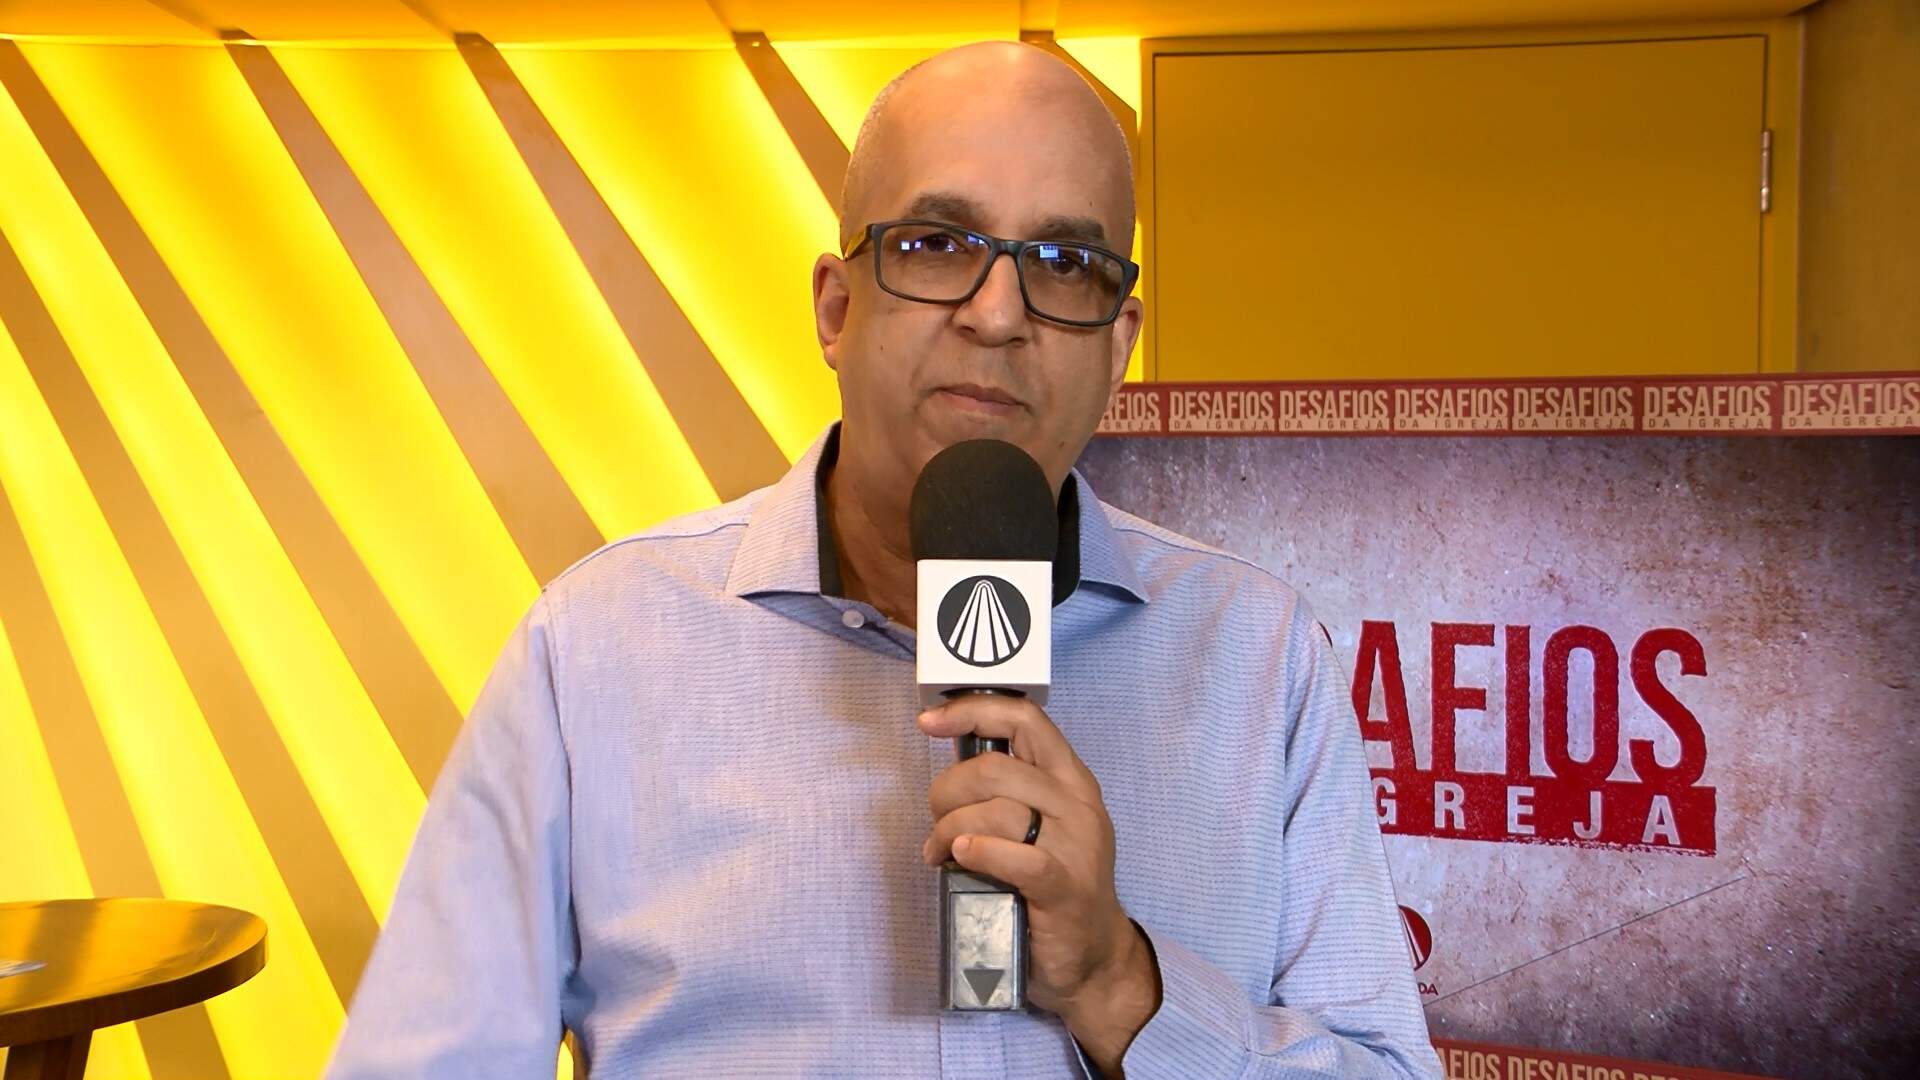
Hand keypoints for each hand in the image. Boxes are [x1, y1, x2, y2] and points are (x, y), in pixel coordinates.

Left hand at [918, 695, 1160, 1072]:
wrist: (1094, 956)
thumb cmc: (1055, 885)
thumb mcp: (1042, 825)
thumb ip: (1009, 792)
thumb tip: (951, 769)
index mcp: (1070, 779)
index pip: (1024, 719)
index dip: (971, 710)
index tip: (928, 720)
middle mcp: (1077, 804)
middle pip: (994, 769)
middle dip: (946, 792)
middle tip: (935, 822)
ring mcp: (1075, 846)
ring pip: (995, 811)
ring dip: (948, 830)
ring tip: (938, 853)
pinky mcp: (1065, 887)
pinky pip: (1014, 856)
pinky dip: (978, 852)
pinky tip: (961, 858)